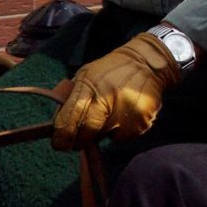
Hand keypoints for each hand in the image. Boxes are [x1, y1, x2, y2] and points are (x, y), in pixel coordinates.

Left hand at [51, 33, 182, 150]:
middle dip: (80, 140)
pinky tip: (126, 115)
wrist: (148, 63)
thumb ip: (72, 98)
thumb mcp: (86, 75)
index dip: (61, 136)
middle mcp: (106, 100)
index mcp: (88, 87)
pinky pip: (123, 136)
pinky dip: (121, 131)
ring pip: (105, 137)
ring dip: (103, 132)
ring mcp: (125, 113)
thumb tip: (58, 125)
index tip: (59, 144)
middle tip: (81, 139)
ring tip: (111, 115)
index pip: (68, 120)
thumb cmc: (111, 70)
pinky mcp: (141, 122)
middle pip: (86, 133)